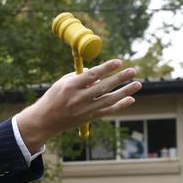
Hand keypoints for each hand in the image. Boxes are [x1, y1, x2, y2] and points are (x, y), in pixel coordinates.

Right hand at [17, 59, 141, 151]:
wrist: (44, 121)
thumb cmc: (53, 98)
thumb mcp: (61, 83)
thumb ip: (79, 76)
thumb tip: (96, 73)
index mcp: (70, 86)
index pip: (92, 75)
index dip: (106, 68)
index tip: (118, 62)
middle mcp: (78, 98)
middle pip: (103, 87)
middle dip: (120, 78)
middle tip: (133, 71)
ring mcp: (84, 109)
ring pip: (109, 100)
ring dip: (125, 92)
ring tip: (138, 84)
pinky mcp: (88, 118)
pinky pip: (107, 111)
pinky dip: (120, 105)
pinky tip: (130, 99)